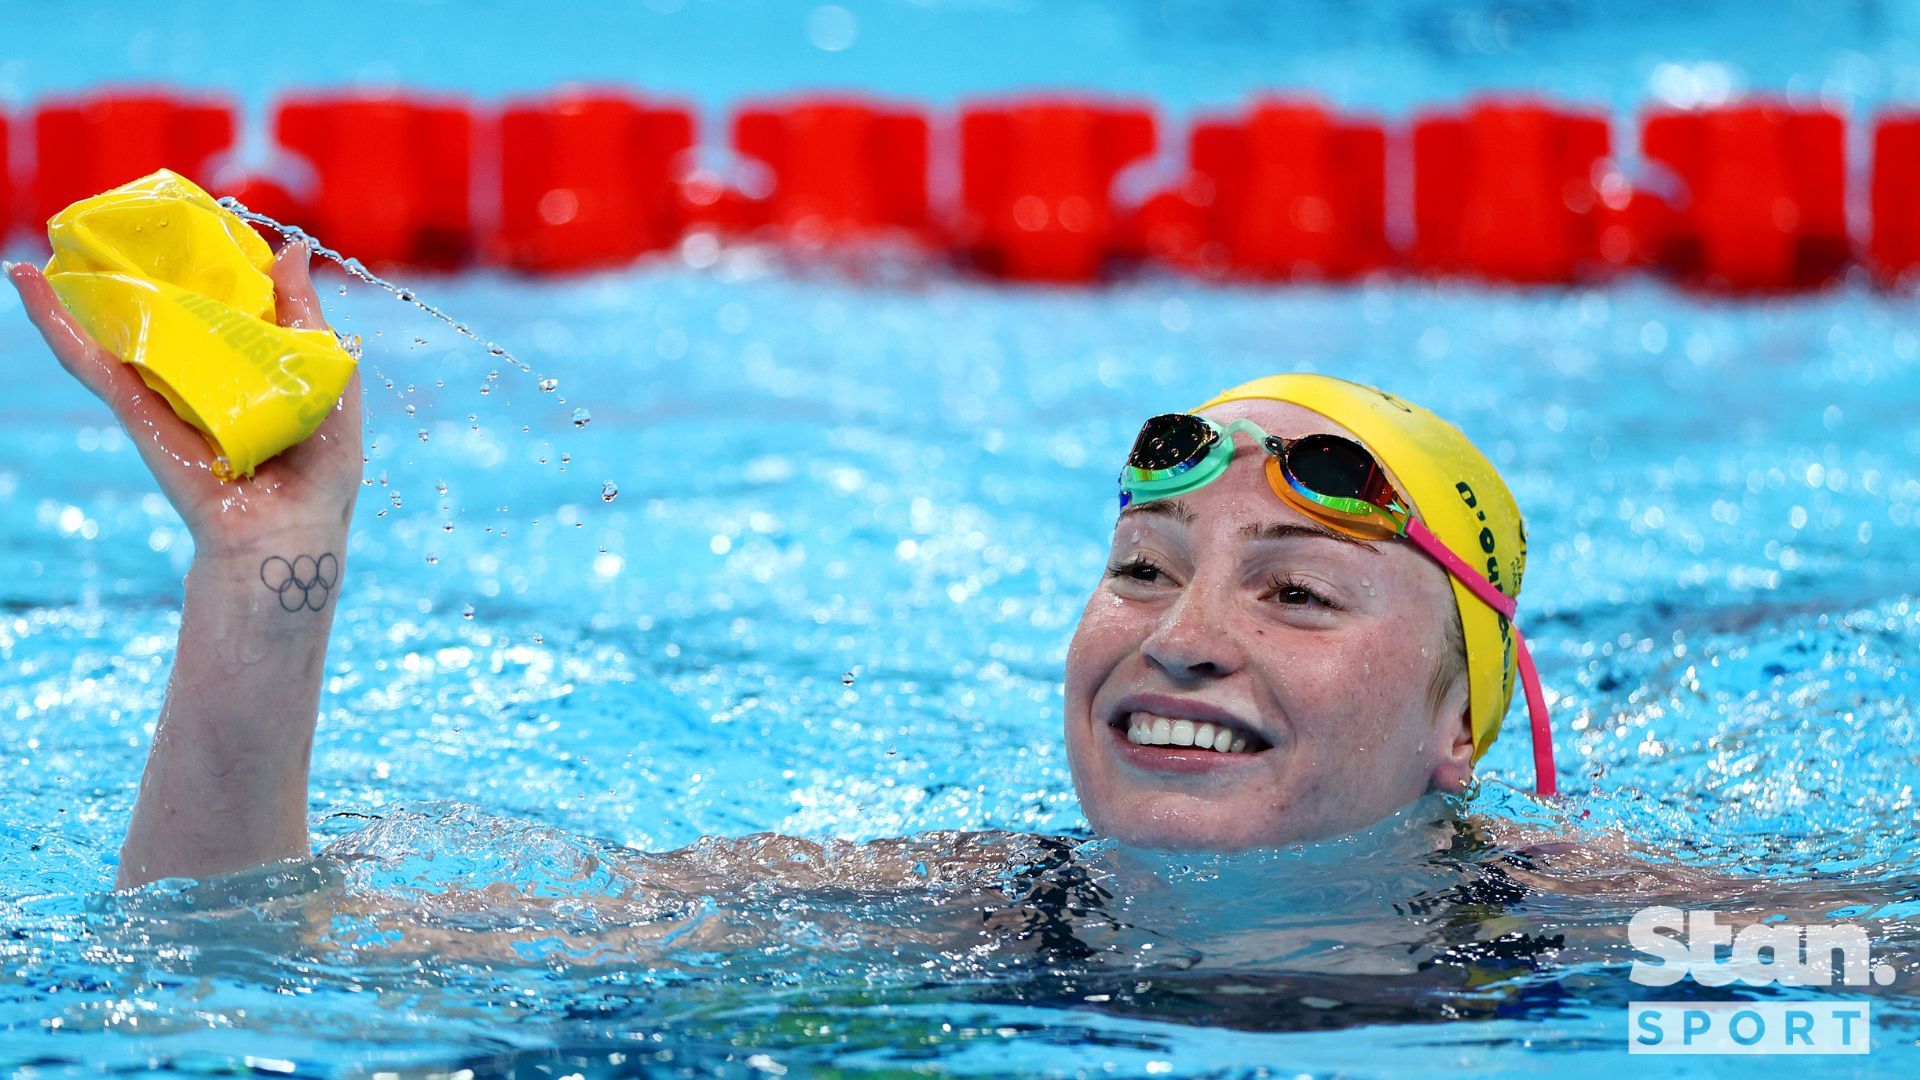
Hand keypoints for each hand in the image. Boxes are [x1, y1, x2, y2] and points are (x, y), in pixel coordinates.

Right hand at [7, 243, 362, 558]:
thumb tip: (290, 249)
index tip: (206, 220)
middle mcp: (205, 371)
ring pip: (120, 326)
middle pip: (170, 306)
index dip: (215, 263)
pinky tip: (29, 284)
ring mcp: (165, 388)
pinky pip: (90, 361)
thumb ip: (307, 318)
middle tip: (137, 217)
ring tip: (67, 238)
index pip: (228, 301)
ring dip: (87, 284)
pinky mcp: (136, 409)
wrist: (286, 532)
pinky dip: (56, 324)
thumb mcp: (329, 379)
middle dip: (150, 264)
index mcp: (253, 363)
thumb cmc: (320, 467)